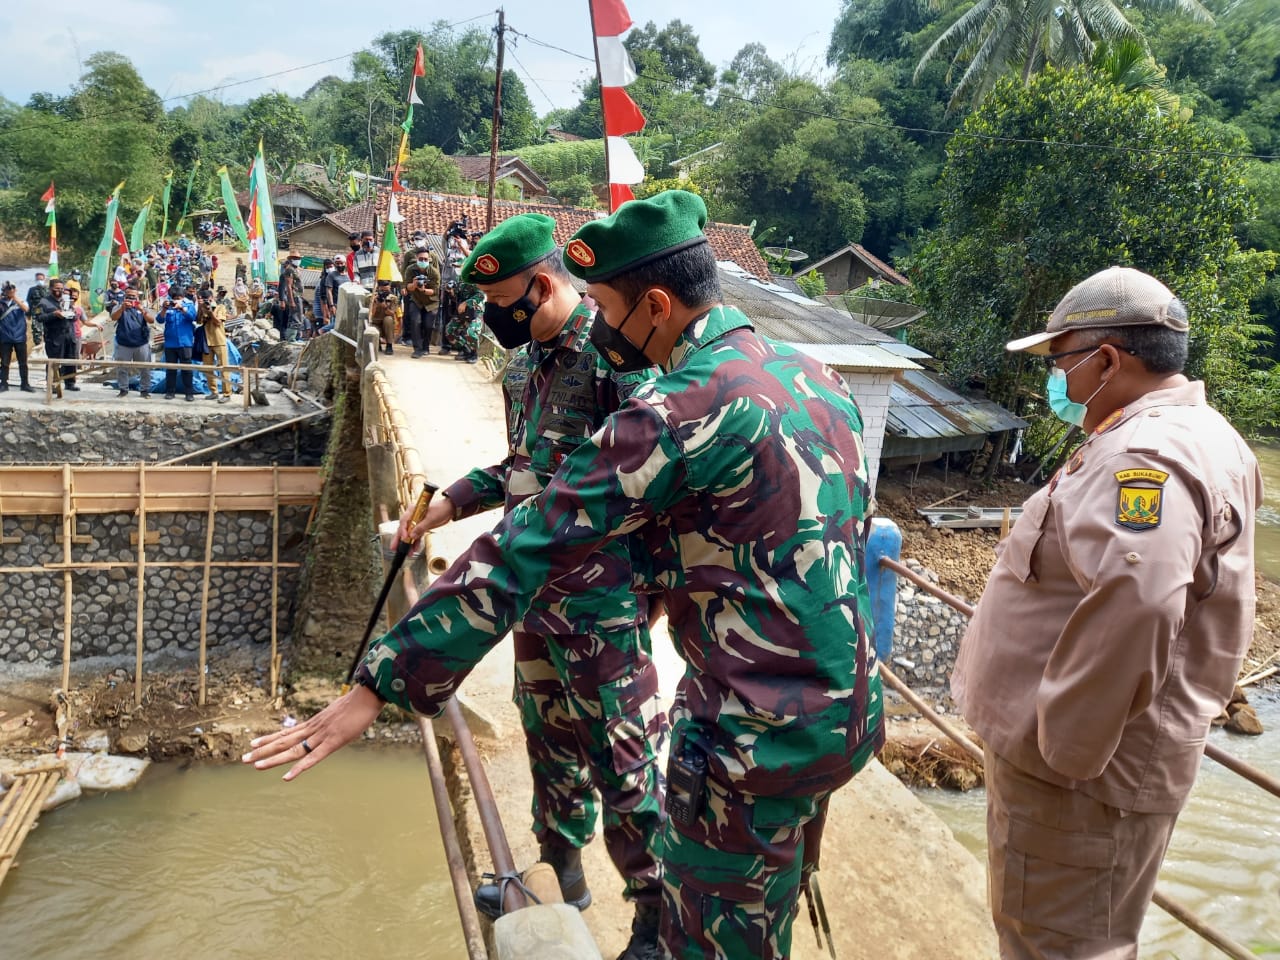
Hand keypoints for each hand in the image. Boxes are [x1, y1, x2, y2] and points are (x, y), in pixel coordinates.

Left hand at [242, 683, 383, 780]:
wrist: (368, 695)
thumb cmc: (358, 704)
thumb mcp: (340, 714)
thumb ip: (332, 722)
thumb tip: (331, 724)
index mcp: (314, 723)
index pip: (287, 732)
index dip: (269, 738)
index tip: (253, 743)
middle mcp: (313, 729)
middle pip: (283, 741)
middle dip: (262, 750)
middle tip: (243, 758)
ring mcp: (322, 735)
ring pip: (292, 750)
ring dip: (272, 759)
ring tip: (255, 766)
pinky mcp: (333, 742)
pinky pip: (313, 758)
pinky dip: (299, 768)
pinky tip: (287, 777)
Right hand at [393, 496, 451, 549]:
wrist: (449, 509)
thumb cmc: (441, 509)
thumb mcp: (431, 519)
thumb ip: (421, 527)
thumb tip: (412, 536)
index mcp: (412, 510)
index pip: (404, 521)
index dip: (403, 530)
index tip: (404, 538)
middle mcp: (412, 516)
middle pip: (403, 528)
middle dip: (399, 539)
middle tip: (394, 547)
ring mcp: (416, 522)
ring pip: (409, 534)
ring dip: (408, 543)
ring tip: (407, 552)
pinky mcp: (421, 527)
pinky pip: (416, 536)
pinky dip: (415, 542)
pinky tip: (414, 549)